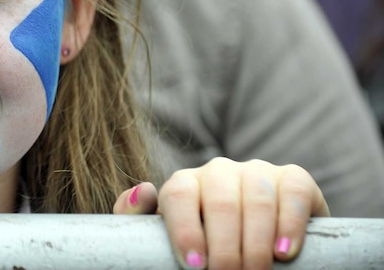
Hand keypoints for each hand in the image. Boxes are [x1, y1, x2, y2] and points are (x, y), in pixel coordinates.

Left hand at [113, 158, 329, 268]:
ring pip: (256, 198)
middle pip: (220, 201)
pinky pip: (292, 192)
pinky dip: (290, 223)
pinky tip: (285, 253)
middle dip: (224, 247)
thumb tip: (142, 192)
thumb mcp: (164, 240)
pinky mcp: (294, 179)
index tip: (194, 267)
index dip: (185, 230)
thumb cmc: (202, 248)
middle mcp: (218, 171)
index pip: (178, 195)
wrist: (251, 250)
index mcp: (184, 184)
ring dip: (257, 242)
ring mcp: (257, 172)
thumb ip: (138, 220)